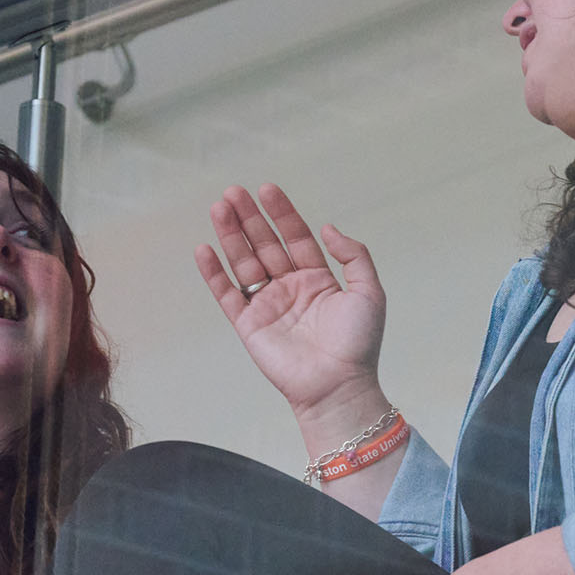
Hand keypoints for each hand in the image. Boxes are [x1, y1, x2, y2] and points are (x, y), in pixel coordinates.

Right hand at [194, 184, 390, 439]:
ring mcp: (268, 305)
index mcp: (318, 279)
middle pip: (265, 244)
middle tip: (234, 191)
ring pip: (244, 262)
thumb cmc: (358, 344)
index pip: (295, 237)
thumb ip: (353, 256)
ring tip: (220, 208)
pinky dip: (214, 272)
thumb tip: (327, 228)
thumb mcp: (369, 292)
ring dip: (231, 236)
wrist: (338, 385)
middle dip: (250, 218)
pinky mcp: (248, 324)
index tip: (268, 189)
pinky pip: (227, 293)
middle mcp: (290, 288)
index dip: (282, 213)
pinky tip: (205, 248)